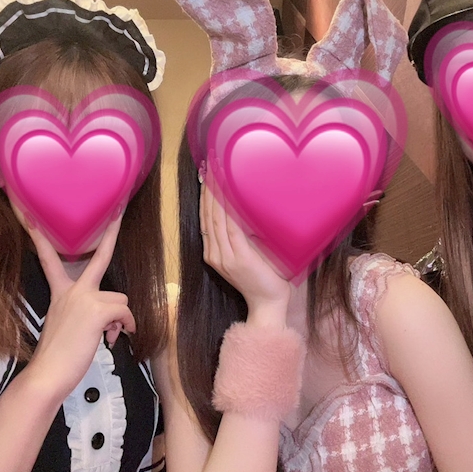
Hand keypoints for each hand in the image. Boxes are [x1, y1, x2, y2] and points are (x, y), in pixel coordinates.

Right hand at [24, 214, 136, 405]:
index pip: (50, 260)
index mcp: (60, 292)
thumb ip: (86, 315)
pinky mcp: (98, 310)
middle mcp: (72, 290)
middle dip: (111, 233)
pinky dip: (125, 327)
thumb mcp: (67, 326)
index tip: (33, 218)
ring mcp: (85, 297)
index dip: (42, 239)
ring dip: (121, 319)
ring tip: (110, 335)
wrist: (48, 373)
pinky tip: (115, 338)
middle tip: (119, 210)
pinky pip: (124, 313)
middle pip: (99, 257)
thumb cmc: (58, 356)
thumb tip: (113, 323)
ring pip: (121, 299)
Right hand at [199, 179, 291, 322]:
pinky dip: (228, 210)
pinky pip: (230, 229)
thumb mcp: (248, 255)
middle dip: (208, 190)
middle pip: (207, 216)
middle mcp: (215, 254)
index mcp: (214, 254)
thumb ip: (243, 238)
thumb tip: (249, 212)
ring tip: (217, 175)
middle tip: (210, 167)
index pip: (206, 220)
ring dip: (216, 195)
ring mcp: (224, 257)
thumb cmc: (263, 279)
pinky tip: (228, 195)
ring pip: (216, 219)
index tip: (207, 177)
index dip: (205, 197)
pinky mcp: (238, 258)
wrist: (267, 304)